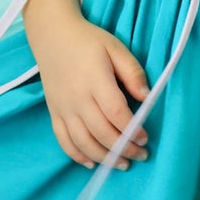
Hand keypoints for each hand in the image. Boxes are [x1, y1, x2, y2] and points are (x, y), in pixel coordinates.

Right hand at [31, 12, 150, 171]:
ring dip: (104, 158)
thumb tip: (147, 98)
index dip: (132, 129)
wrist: (52, 36)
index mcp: (94, 80)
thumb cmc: (88, 41)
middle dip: (123, 148)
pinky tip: (93, 163)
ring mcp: (63, 108)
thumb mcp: (115, 48)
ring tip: (122, 164)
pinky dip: (77, 156)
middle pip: (101, 132)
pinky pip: (64, 140)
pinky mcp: (54, 113)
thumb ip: (133, 72)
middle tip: (141, 155)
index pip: (115, 112)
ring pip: (83, 142)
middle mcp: (76, 98)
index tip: (145, 138)